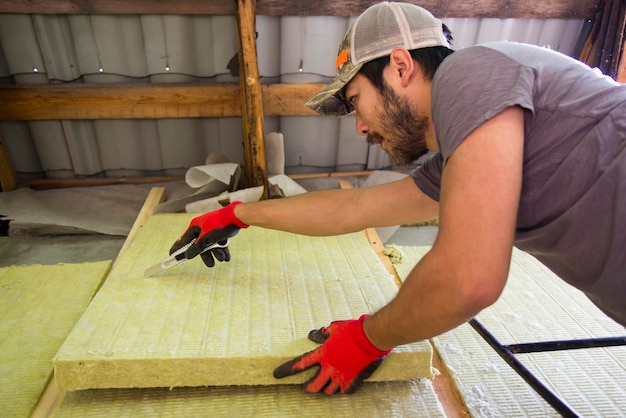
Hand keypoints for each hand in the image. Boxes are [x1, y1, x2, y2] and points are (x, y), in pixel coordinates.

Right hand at [169, 201, 247, 266]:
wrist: (236, 217)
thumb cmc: (219, 225)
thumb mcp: (206, 239)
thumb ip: (196, 248)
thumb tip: (187, 255)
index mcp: (194, 227)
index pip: (183, 240)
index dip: (177, 249)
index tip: (171, 257)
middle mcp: (201, 228)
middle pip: (199, 246)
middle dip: (206, 256)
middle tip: (211, 265)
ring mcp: (211, 230)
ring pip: (210, 245)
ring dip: (216, 253)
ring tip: (223, 259)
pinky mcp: (220, 231)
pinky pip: (218, 243)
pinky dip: (222, 249)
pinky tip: (227, 257)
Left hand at [273, 315, 391, 393]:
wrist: (371, 337)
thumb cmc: (352, 330)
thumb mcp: (334, 328)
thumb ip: (322, 334)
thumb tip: (313, 335)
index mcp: (323, 354)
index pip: (300, 364)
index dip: (286, 370)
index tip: (277, 374)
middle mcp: (330, 368)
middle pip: (313, 385)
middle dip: (307, 388)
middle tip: (304, 387)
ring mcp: (342, 376)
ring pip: (328, 391)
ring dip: (324, 389)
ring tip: (324, 387)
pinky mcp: (353, 380)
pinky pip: (344, 391)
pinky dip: (341, 390)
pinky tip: (340, 388)